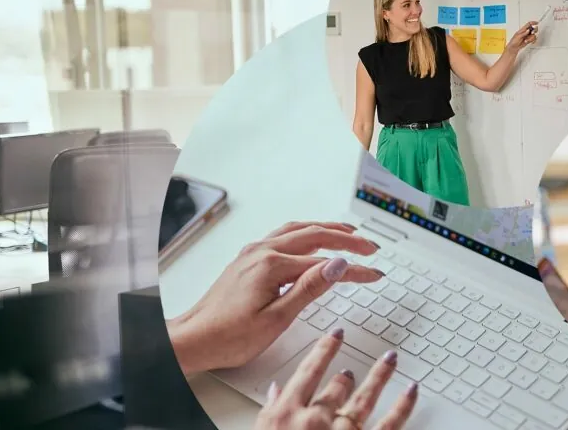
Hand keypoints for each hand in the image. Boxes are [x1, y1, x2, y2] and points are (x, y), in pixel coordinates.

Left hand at [168, 222, 383, 374]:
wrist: (194, 339)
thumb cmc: (228, 336)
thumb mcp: (276, 319)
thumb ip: (309, 288)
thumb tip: (337, 265)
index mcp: (272, 265)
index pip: (325, 262)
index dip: (354, 269)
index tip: (374, 273)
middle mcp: (262, 251)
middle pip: (315, 235)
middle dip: (347, 237)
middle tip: (371, 246)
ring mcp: (254, 251)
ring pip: (299, 229)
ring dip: (327, 228)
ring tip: (349, 230)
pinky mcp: (249, 257)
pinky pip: (284, 234)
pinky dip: (306, 231)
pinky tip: (312, 236)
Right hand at [254, 328, 417, 429]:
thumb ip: (268, 412)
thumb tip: (275, 392)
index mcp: (286, 414)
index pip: (308, 371)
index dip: (325, 349)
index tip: (335, 336)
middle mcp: (316, 419)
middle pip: (337, 386)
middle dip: (348, 374)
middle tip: (355, 366)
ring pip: (365, 397)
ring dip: (380, 376)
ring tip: (389, 360)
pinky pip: (390, 424)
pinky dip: (404, 405)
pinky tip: (411, 390)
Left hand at [506, 21, 537, 52]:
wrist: (514, 47)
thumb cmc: (514, 41)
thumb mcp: (518, 36)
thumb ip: (523, 33)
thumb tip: (528, 30)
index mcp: (523, 29)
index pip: (529, 24)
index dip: (533, 23)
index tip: (537, 23)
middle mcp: (526, 32)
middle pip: (533, 29)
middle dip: (534, 31)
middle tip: (532, 33)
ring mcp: (528, 36)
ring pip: (534, 35)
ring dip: (531, 38)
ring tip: (526, 41)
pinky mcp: (529, 40)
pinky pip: (533, 39)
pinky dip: (532, 41)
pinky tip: (528, 42)